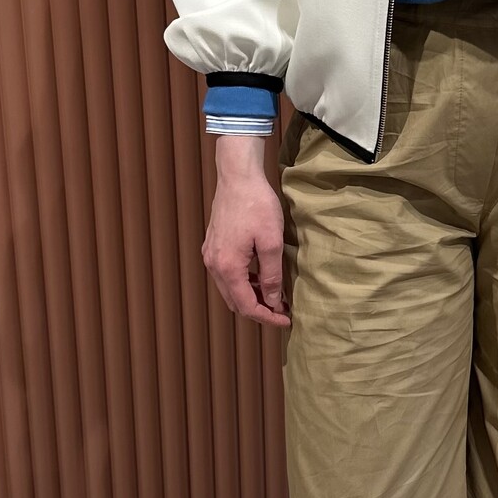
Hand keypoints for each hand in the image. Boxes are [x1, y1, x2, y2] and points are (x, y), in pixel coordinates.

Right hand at [203, 135, 290, 326]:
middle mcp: (214, 265)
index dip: (267, 318)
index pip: (246, 306)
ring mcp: (210, 255)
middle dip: (259, 310)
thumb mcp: (271, 242)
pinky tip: (261, 277)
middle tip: (282, 310)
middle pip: (235, 301)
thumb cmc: (257, 206)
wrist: (238, 177)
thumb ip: (271, 276)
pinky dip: (243, 282)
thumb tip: (273, 302)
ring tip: (275, 295)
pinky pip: (226, 275)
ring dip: (251, 296)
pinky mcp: (212, 246)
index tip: (286, 319)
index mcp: (228, 268)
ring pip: (230, 289)